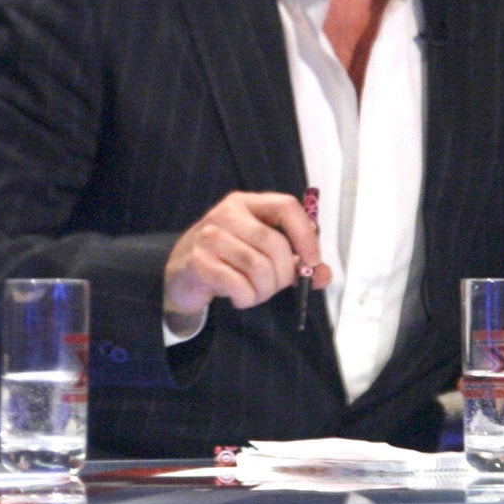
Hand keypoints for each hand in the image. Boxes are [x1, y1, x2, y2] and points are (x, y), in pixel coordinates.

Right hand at [162, 191, 328, 333]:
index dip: (306, 235)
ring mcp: (209, 237)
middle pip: (275, 244)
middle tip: (278, 285)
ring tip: (256, 292)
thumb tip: (323, 274)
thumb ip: (296, 262)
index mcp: (245, 204)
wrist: (180, 276)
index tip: (312, 260)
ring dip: (265, 290)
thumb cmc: (226, 261)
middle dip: (285, 273)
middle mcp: (225, 214)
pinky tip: (239, 297)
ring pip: (259, 267)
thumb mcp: (261, 254)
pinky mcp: (198, 262)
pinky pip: (239, 285)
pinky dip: (247, 298)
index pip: (286, 206)